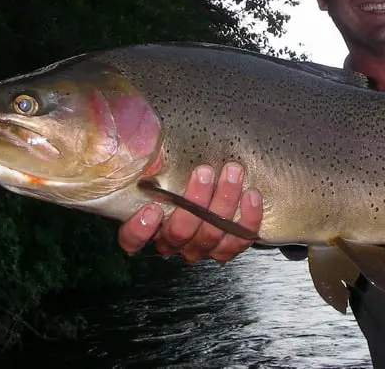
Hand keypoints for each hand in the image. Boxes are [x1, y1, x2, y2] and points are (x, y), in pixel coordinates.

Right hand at [117, 161, 262, 262]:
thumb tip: (145, 139)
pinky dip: (247, 219)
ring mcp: (201, 246)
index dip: (140, 230)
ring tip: (232, 172)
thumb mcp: (159, 158)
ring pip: (210, 237)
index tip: (152, 208)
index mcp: (149, 225)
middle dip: (194, 203)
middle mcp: (173, 241)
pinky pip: (238, 240)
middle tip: (204, 171)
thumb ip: (149, 155)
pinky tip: (251, 194)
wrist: (216, 175)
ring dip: (223, 204)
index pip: (132, 240)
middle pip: (180, 234)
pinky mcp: (228, 245)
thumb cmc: (179, 165)